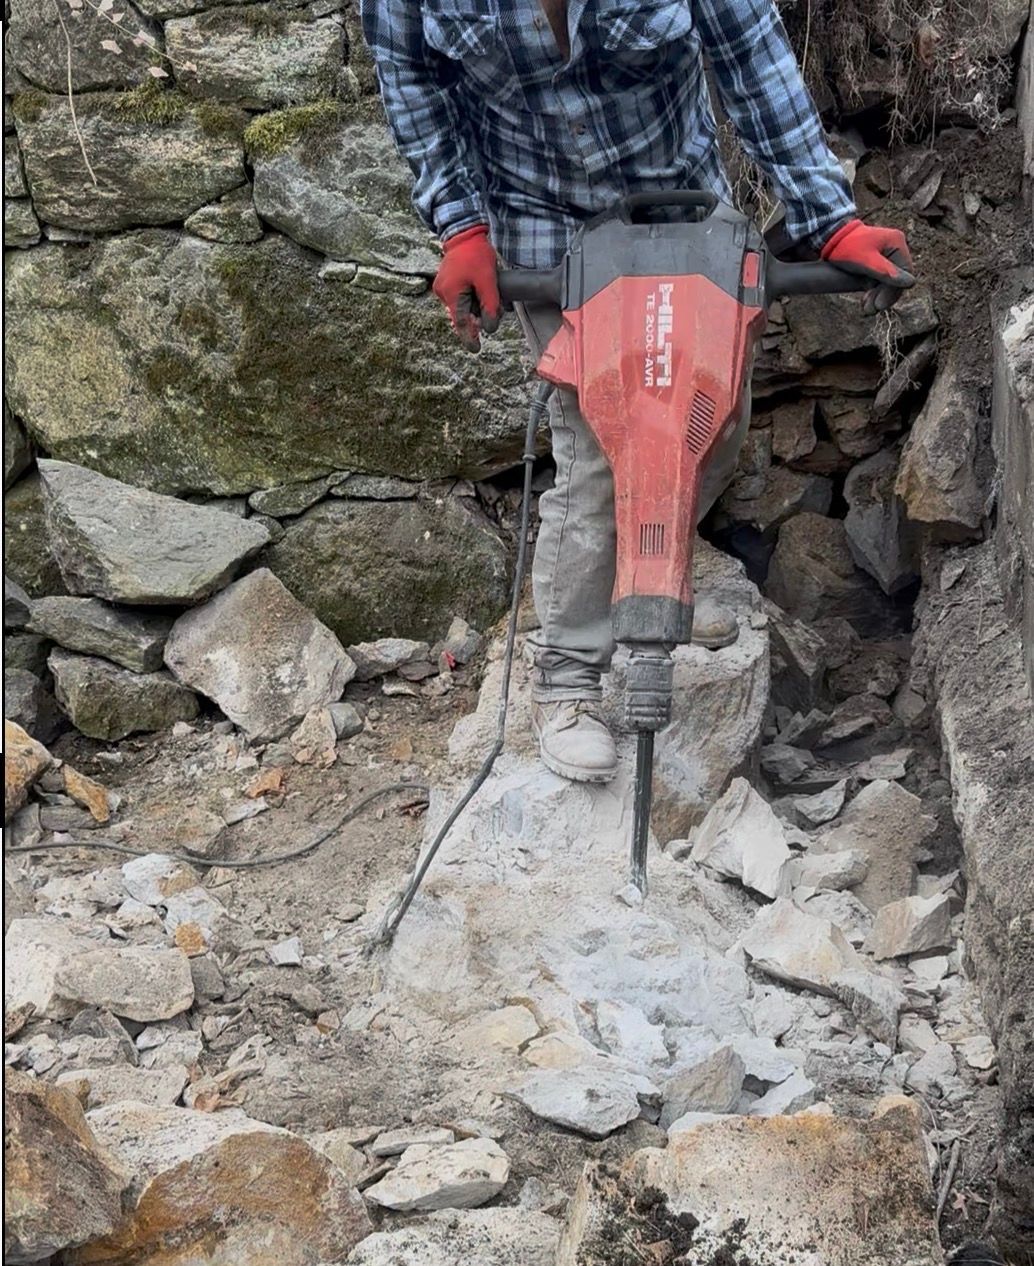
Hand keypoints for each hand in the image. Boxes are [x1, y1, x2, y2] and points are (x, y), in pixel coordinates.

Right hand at [432, 224, 501, 351]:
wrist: (464, 234)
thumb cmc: (476, 255)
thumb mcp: (488, 281)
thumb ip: (489, 306)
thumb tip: (490, 328)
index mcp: (451, 295)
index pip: (461, 323)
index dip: (469, 338)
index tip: (476, 349)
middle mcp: (443, 294)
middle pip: (462, 315)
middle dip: (478, 315)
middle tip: (494, 308)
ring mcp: (442, 288)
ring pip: (462, 307)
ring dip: (475, 305)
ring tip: (486, 290)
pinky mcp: (445, 283)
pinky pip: (459, 298)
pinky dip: (470, 298)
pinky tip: (478, 287)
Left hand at [820, 218, 914, 314]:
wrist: (830, 239)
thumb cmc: (847, 246)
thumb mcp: (866, 261)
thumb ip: (886, 272)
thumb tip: (910, 284)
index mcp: (897, 243)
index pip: (904, 273)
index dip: (894, 291)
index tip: (880, 305)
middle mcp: (895, 248)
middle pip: (897, 279)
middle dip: (884, 296)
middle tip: (872, 310)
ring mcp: (886, 256)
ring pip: (888, 282)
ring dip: (878, 296)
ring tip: (866, 308)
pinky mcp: (877, 262)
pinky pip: (880, 280)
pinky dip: (873, 292)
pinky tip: (865, 301)